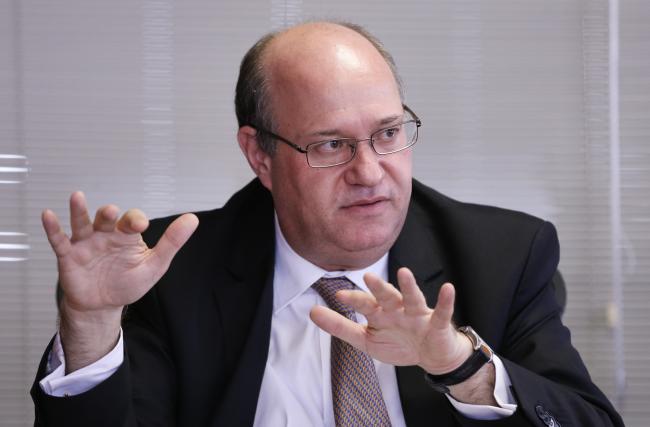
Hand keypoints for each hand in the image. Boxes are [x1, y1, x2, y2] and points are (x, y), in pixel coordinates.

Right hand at [42, 191, 197, 371]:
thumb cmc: (128, 282)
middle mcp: (105, 235)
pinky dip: (53, 228)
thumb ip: (172, 242)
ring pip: (82, 223)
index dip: (135, 220)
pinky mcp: (69, 257)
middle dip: (109, 215)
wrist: (102, 305)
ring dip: (79, 211)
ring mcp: (86, 244)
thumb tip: (193, 219)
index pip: (132, 221)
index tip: (141, 224)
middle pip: (106, 218)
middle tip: (113, 212)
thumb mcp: (154, 265)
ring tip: (77, 197)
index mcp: (127, 236)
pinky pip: (59, 241)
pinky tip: (48, 215)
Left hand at [310, 267, 496, 403]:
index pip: (365, 304)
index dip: (354, 300)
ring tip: (404, 273)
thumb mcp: (365, 340)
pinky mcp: (436, 323)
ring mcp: (418, 315)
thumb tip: (312, 312)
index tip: (338, 296)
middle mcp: (398, 309)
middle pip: (387, 296)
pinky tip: (448, 288)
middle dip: (378, 287)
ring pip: (412, 298)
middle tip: (368, 277)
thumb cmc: (398, 343)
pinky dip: (445, 301)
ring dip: (409, 286)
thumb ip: (339, 327)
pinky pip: (441, 311)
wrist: (431, 357)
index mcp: (380, 313)